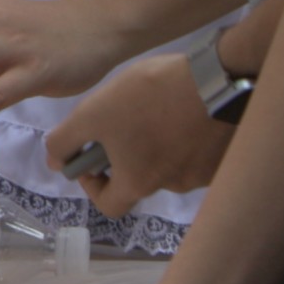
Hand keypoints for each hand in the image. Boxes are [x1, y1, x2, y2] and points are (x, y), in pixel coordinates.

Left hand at [41, 51, 237, 215]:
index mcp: (140, 183)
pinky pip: (200, 151)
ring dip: (160, 144)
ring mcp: (205, 173)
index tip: (92, 158)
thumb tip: (55, 163)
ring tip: (160, 108)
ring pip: (172, 164)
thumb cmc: (150, 96)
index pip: (110, 206)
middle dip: (129, 156)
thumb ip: (66, 140)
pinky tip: (188, 109)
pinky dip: (189, 137)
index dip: (94, 186)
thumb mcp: (93, 112)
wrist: (219, 77)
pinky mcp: (228, 154)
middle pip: (142, 181)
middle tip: (128, 121)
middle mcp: (174, 186)